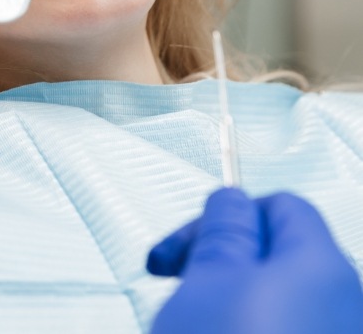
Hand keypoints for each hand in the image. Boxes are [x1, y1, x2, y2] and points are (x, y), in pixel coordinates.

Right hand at [147, 188, 362, 333]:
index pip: (281, 206)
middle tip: (174, 282)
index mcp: (322, 266)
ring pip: (276, 299)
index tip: (181, 247)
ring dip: (227, 299)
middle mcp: (345, 305)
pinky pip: (283, 330)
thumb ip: (224, 227)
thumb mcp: (209, 278)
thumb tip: (233, 199)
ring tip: (189, 322)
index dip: (225, 216)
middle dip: (220, 260)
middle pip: (278, 254)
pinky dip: (245, 328)